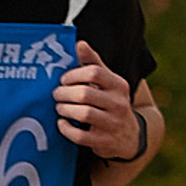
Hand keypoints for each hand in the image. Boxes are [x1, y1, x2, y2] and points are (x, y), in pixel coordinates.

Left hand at [55, 41, 141, 161]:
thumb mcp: (108, 82)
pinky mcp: (105, 142)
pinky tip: (62, 123)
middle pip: (85, 93)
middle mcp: (119, 103)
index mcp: (119, 85)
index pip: (94, 73)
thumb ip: (94, 63)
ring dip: (65, 109)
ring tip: (59, 107)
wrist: (129, 136)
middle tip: (56, 94)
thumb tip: (79, 43)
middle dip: (65, 93)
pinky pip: (81, 136)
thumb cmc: (111, 103)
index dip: (73, 75)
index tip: (63, 79)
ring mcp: (113, 124)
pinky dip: (67, 129)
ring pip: (84, 114)